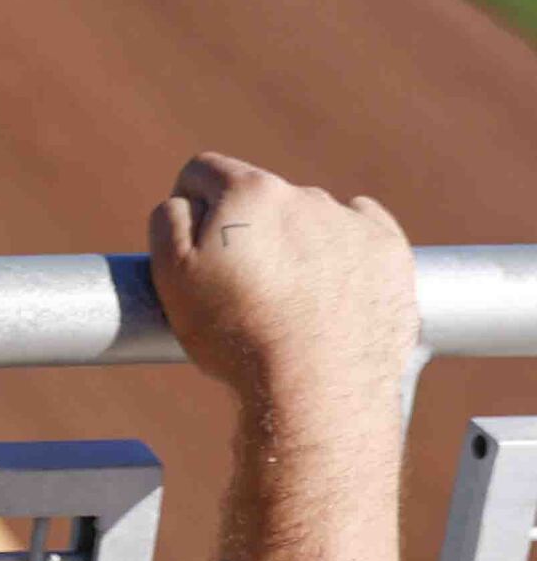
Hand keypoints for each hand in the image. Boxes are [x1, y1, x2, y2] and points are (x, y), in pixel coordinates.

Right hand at [150, 155, 414, 412]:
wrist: (319, 389)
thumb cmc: (237, 334)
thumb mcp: (171, 275)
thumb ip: (168, 220)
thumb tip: (185, 201)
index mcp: (250, 192)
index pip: (204, 171)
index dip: (189, 205)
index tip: (197, 248)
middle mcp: (306, 195)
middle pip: (260, 197)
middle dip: (248, 230)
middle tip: (242, 286)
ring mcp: (354, 224)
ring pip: (310, 217)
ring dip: (296, 242)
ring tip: (291, 300)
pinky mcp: (391, 254)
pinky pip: (362, 229)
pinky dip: (344, 248)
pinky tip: (331, 283)